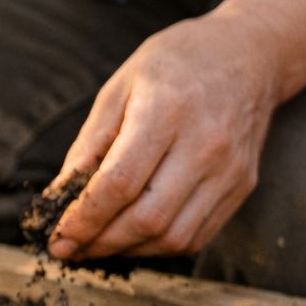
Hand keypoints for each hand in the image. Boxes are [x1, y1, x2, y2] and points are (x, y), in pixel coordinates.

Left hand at [48, 13, 282, 260]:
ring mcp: (229, 170)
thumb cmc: (174, 64)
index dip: (85, 218)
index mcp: (167, 110)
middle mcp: (205, 144)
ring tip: (98, 244)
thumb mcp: (119, 87)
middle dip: (101, 242)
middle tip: (71, 248)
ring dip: (128, 250)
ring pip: (173, 237)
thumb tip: (59, 197)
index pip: (120, 182)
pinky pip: (196, 236)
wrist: (248, 54)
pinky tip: (133, 237)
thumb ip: (89, 144)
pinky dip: (158, 246)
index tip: (58, 236)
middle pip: (147, 218)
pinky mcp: (242, 186)